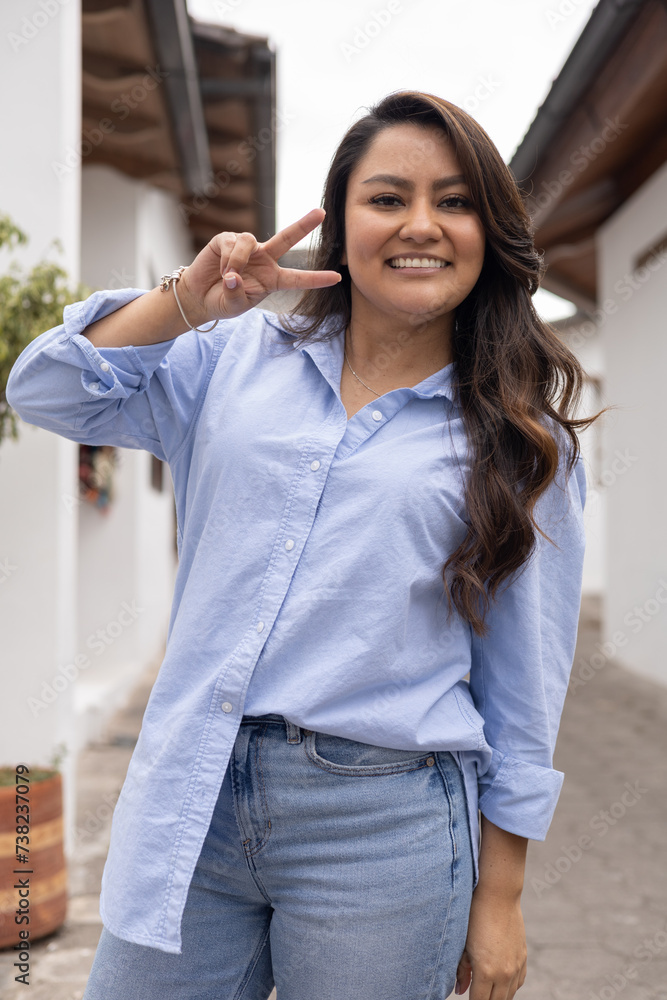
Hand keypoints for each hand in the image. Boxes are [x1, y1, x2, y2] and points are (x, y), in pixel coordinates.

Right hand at [178, 208, 340, 323]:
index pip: (297, 278)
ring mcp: (247, 247)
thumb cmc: (221, 302)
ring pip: (250, 241)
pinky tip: (221, 269)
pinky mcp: (227, 239)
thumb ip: (237, 294)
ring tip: (228, 276)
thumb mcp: (234, 306)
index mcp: (272, 279)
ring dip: (238, 261)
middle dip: (304, 224)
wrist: (199, 296)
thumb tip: (234, 275)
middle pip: (287, 238)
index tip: (336, 277)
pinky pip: (233, 243)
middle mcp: (264, 259)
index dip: (316, 278)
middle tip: (322, 213)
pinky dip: (227, 258)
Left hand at [455, 890, 526, 998]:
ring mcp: (516, 966)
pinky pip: (519, 983)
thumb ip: (462, 971)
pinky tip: (500, 982)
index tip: (467, 998)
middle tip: (476, 994)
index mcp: (486, 972)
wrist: (498, 895)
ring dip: (498, 996)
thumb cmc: (475, 917)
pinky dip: (510, 987)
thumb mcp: (464, 945)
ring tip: (486, 991)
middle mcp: (504, 974)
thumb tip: (460, 991)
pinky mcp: (523, 958)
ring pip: (509, 995)